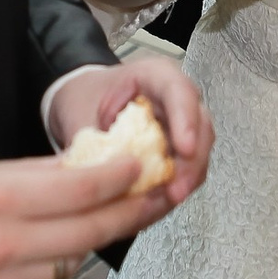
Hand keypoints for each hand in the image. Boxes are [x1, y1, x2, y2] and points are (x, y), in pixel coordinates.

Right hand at [0, 153, 170, 278]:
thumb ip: (22, 178)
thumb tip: (75, 174)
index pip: (82, 186)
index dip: (122, 175)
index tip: (142, 164)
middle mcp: (4, 244)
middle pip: (91, 228)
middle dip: (133, 210)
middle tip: (160, 195)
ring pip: (71, 265)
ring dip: (86, 244)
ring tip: (90, 224)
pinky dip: (52, 275)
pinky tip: (44, 258)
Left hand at [46, 55, 212, 208]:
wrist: (82, 102)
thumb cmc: (84, 98)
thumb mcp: (79, 112)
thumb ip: (90, 143)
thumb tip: (96, 177)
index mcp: (154, 75)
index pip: (179, 91)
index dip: (186, 120)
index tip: (185, 148)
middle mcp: (174, 99)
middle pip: (199, 126)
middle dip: (191, 162)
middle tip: (176, 189)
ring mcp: (179, 125)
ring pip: (198, 152)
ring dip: (186, 179)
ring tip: (168, 200)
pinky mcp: (176, 151)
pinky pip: (184, 170)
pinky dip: (174, 187)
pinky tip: (159, 203)